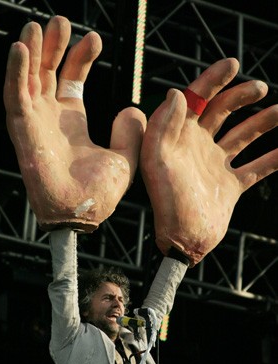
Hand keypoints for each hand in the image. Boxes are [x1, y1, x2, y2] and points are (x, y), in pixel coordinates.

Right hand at [4, 16, 145, 231]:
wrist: (81, 214)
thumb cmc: (99, 193)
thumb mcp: (123, 159)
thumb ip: (130, 135)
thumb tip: (134, 110)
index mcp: (72, 122)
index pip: (71, 79)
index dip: (80, 56)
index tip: (94, 38)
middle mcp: (50, 118)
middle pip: (46, 72)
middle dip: (52, 45)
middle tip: (60, 20)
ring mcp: (34, 122)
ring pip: (27, 78)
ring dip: (31, 51)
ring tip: (38, 25)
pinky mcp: (23, 130)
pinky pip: (15, 96)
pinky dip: (15, 72)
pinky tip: (20, 48)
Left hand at [140, 58, 277, 265]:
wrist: (184, 240)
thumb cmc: (167, 203)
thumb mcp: (157, 162)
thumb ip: (162, 128)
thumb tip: (178, 93)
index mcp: (179, 138)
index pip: (195, 100)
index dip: (211, 80)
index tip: (232, 64)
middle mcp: (198, 148)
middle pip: (221, 112)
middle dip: (239, 96)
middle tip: (259, 88)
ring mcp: (216, 165)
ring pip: (243, 136)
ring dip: (262, 121)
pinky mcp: (231, 185)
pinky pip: (258, 167)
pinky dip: (274, 158)